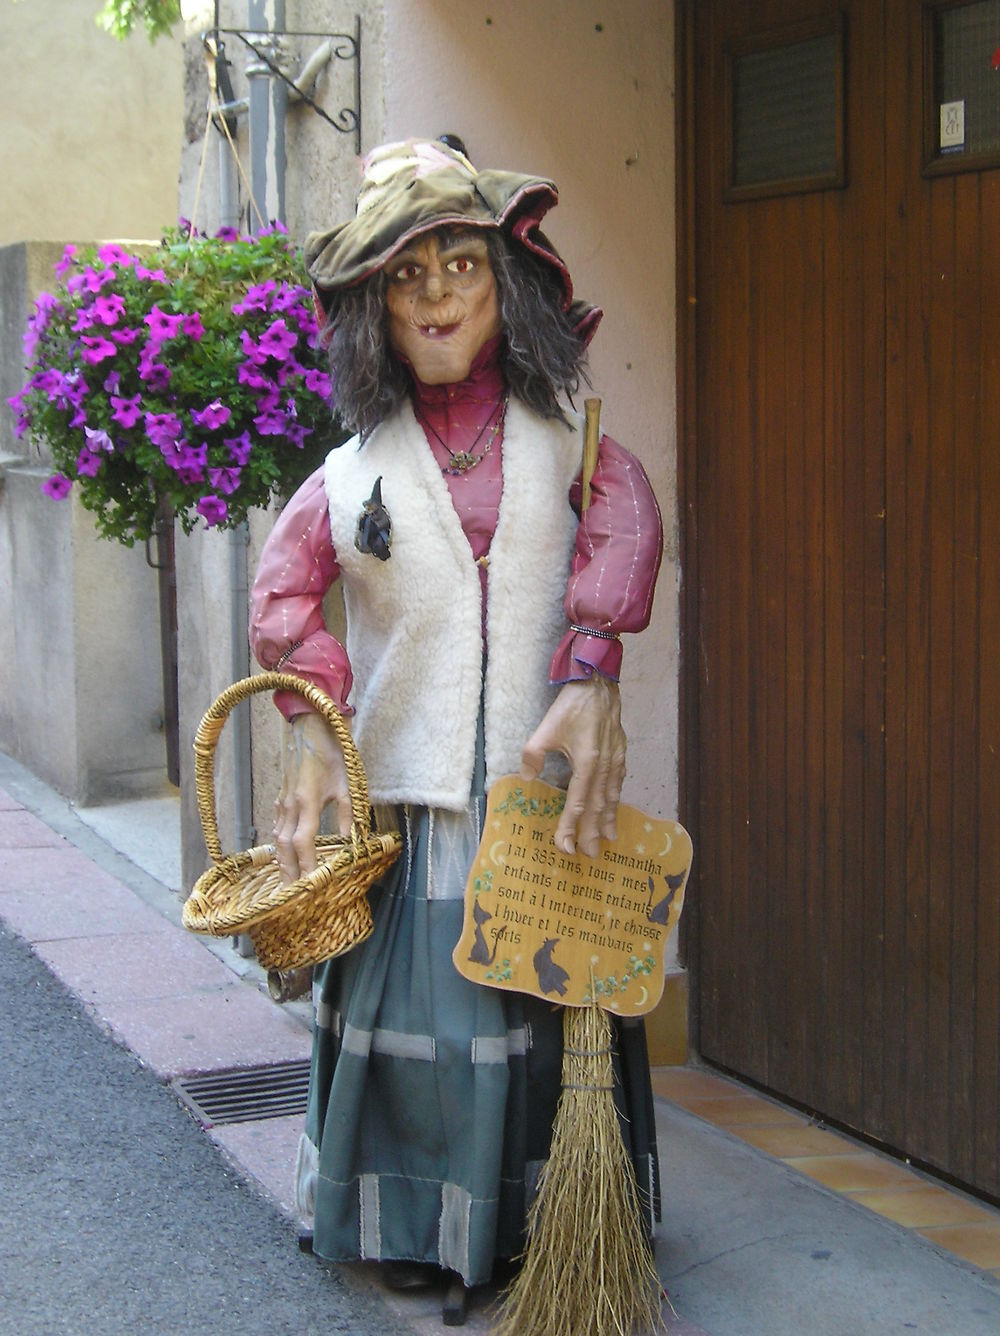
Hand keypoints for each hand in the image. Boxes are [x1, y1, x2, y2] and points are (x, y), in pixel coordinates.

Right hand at [273, 712, 351, 882]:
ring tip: (287, 882)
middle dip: (289, 873)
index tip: (311, 886)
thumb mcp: (347, 785)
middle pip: (284, 848)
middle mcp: (290, 806)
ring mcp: (282, 802)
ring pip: (276, 839)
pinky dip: (278, 845)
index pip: (304, 844)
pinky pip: (276, 827)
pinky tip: (284, 854)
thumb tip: (351, 841)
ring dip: (281, 863)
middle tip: (292, 896)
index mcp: (307, 804)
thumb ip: (348, 815)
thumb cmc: (332, 754)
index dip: (307, 866)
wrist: (310, 727)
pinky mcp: (281, 797)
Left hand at [519, 677, 625, 857]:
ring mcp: (615, 760)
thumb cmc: (572, 705)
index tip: (565, 846)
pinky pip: (618, 783)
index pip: (577, 803)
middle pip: (598, 807)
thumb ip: (533, 755)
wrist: (598, 683)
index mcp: (587, 762)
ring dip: (609, 820)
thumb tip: (527, 778)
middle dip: (593, 833)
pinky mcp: (620, 753)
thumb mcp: (545, 728)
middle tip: (591, 856)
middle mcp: (604, 766)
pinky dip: (616, 800)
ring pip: (611, 797)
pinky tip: (614, 807)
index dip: (570, 827)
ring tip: (609, 840)